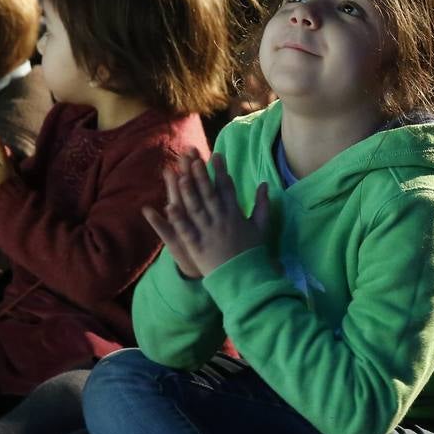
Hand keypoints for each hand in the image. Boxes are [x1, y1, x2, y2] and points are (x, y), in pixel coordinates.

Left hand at [144, 152, 268, 276]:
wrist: (244, 277)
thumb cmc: (252, 251)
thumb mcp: (261, 226)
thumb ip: (262, 204)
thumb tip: (265, 184)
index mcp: (236, 214)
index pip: (227, 188)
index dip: (221, 172)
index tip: (216, 156)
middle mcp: (221, 220)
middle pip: (209, 195)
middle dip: (202, 176)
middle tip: (195, 159)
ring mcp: (208, 233)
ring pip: (196, 209)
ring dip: (188, 193)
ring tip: (180, 177)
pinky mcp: (197, 246)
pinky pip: (186, 230)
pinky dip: (178, 219)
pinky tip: (168, 207)